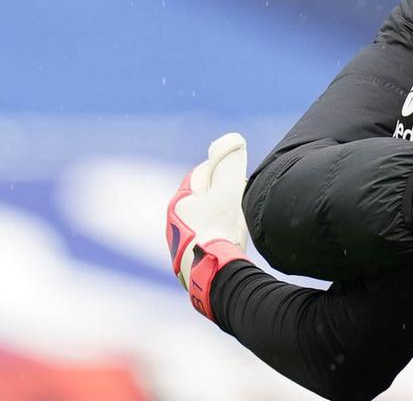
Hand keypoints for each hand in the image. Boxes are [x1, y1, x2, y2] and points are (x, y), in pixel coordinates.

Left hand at [167, 132, 249, 318]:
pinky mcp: (187, 264)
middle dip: (218, 195)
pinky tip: (227, 243)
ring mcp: (179, 245)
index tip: (234, 169)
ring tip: (234, 221)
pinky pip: (203, 243)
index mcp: (179, 202)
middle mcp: (174, 223)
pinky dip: (214, 238)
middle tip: (238, 195)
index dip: (218, 168)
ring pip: (200, 223)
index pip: (200, 176)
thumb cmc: (219, 227)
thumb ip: (231, 163)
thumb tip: (233, 139)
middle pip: (199, 200)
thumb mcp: (228, 189)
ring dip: (215, 219)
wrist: (213, 273)